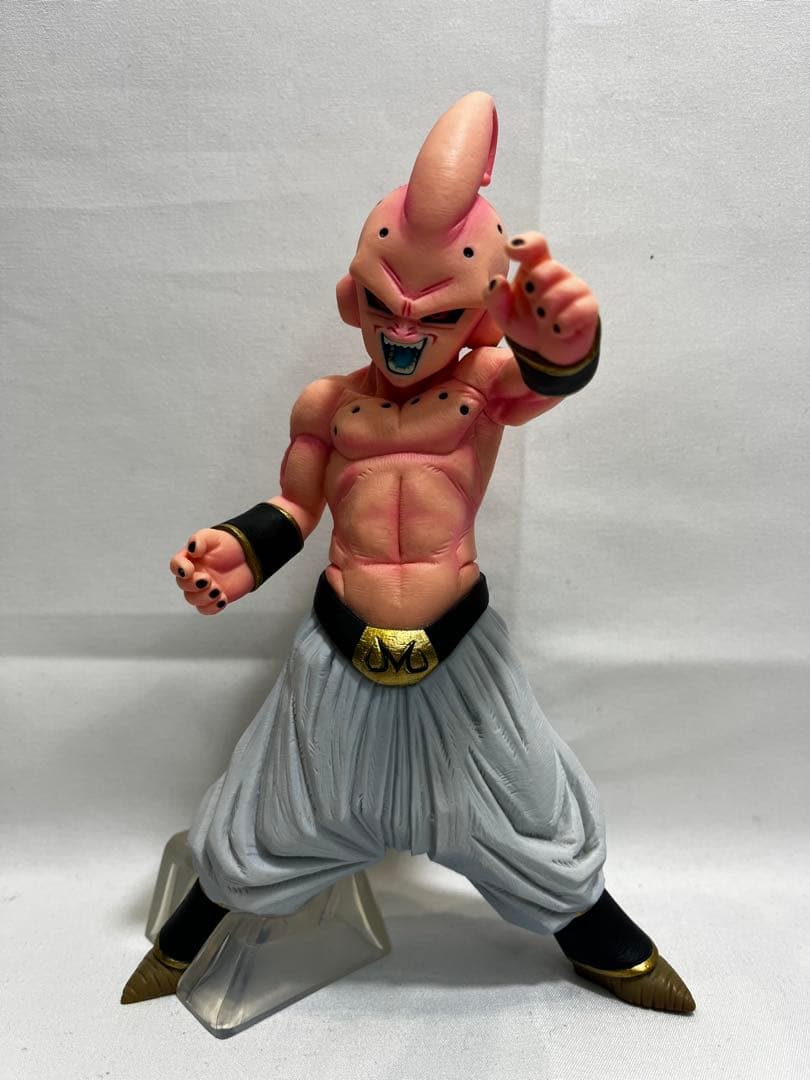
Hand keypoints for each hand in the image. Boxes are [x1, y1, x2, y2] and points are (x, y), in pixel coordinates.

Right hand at [169, 528, 253, 614]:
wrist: (248, 556)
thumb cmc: (227, 544)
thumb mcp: (213, 537)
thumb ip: (200, 540)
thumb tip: (192, 548)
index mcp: (189, 559)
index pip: (176, 565)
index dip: (179, 569)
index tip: (189, 570)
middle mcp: (193, 575)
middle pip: (183, 585)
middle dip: (193, 584)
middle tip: (208, 579)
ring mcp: (203, 588)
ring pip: (193, 599)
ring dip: (203, 597)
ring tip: (218, 590)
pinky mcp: (214, 599)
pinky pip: (206, 609)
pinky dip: (212, 607)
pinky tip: (223, 599)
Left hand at [485, 232, 599, 365]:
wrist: (548, 350)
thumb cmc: (527, 322)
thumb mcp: (504, 315)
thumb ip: (494, 298)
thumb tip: (497, 282)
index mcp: (535, 267)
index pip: (536, 244)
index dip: (525, 244)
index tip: (511, 252)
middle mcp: (558, 274)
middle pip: (546, 270)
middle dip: (534, 291)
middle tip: (534, 306)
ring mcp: (576, 289)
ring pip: (560, 293)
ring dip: (546, 312)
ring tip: (544, 321)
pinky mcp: (589, 308)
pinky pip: (577, 311)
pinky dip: (562, 325)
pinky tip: (557, 331)